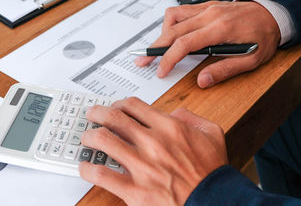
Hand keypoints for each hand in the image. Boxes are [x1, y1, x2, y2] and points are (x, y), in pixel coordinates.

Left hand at [79, 97, 227, 205]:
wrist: (214, 202)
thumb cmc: (211, 172)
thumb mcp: (211, 133)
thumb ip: (191, 117)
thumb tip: (174, 113)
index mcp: (169, 127)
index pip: (133, 105)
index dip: (118, 104)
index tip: (114, 107)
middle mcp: (152, 143)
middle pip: (114, 118)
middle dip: (98, 113)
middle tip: (91, 114)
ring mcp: (142, 166)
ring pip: (104, 141)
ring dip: (90, 137)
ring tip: (86, 138)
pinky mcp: (134, 190)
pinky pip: (102, 175)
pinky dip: (88, 168)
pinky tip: (86, 166)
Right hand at [135, 1, 280, 87]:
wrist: (272, 12)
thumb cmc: (263, 36)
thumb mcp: (252, 59)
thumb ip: (226, 70)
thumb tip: (202, 81)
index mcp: (220, 29)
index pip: (184, 42)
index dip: (168, 58)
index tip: (160, 71)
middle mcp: (209, 14)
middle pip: (172, 29)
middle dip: (154, 48)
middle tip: (142, 61)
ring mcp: (206, 7)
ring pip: (172, 16)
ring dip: (161, 33)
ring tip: (159, 49)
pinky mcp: (205, 5)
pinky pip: (180, 10)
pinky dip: (170, 24)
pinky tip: (171, 35)